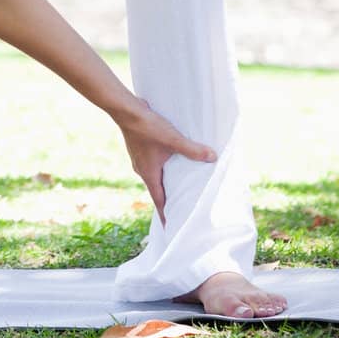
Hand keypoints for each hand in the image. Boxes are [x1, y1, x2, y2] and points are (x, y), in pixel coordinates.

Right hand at [118, 95, 216, 225]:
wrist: (126, 109)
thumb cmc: (147, 127)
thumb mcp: (173, 139)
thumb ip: (193, 150)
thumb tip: (213, 157)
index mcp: (149, 174)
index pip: (159, 201)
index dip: (165, 215)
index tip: (170, 227)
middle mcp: (142, 169)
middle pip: (157, 190)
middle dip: (167, 199)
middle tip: (179, 207)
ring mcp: (139, 158)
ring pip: (153, 175)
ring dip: (164, 181)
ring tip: (177, 184)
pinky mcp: (139, 147)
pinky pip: (151, 163)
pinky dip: (160, 167)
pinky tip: (168, 160)